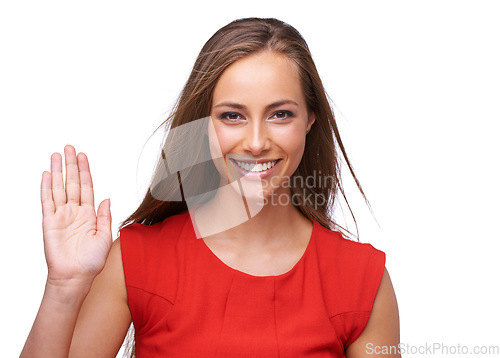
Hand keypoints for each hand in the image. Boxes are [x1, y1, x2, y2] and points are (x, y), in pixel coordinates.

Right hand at [41, 145, 111, 286]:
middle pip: (72, 183)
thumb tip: (107, 198)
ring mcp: (61, 216)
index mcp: (89, 214)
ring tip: (57, 155)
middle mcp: (75, 212)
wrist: (75, 277)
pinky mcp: (49, 223)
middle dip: (71, 165)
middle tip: (69, 147)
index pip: (86, 187)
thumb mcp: (105, 236)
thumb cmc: (91, 261)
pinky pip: (47, 201)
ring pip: (59, 188)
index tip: (82, 156)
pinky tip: (47, 174)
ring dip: (58, 171)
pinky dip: (46, 187)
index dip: (84, 171)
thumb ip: (105, 216)